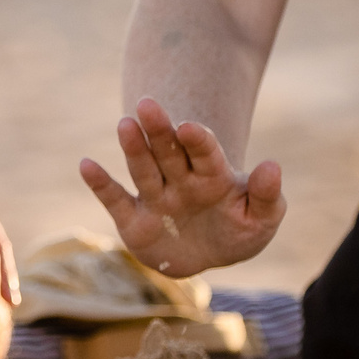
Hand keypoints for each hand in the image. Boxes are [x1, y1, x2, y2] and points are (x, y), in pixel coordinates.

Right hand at [79, 97, 284, 276]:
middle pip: (168, 150)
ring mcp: (155, 197)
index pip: (204, 152)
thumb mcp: (262, 220)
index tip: (189, 127)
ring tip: (124, 124)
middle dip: (159, 129)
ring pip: (143, 169)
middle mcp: (180, 179)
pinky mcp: (133, 219)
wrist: (205, 254)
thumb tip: (272, 166)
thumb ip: (267, 196)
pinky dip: (100, 184)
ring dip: (133, 148)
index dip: (197, 140)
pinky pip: (115, 200)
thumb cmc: (237, 230)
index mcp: (212, 175)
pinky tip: (86, 165)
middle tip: (148, 104)